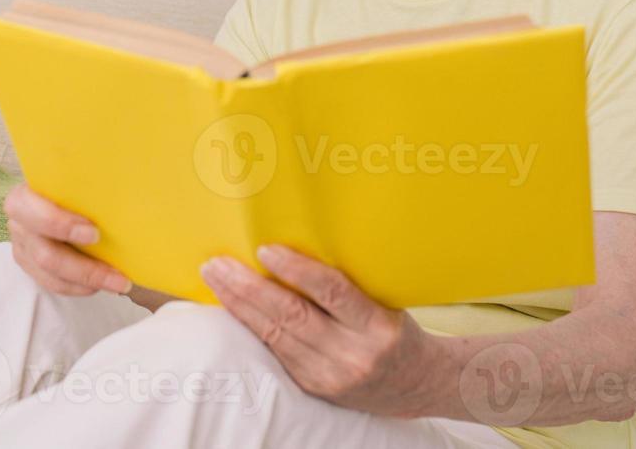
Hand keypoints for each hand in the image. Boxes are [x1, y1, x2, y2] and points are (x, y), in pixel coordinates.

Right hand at [3, 183, 131, 296]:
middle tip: (117, 274)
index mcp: (26, 193)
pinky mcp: (29, 264)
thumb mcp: (81, 177)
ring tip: (119, 283)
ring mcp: (23, 246)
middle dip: (83, 267)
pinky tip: (101, 284)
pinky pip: (52, 283)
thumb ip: (94, 180)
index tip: (95, 233)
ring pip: (49, 274)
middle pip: (44, 254)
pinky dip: (79, 287)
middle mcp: (19, 221)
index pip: (30, 208)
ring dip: (87, 281)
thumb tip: (134, 177)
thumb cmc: (78, 182)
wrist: (68, 193)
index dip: (60, 223)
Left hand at [200, 245, 439, 417]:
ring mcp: (331, 377)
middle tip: (218, 264)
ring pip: (276, 337)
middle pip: (292, 317)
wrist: (419, 383)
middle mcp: (353, 355)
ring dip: (240, 306)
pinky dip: (251, 327)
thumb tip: (294, 247)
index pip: (332, 292)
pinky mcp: (314, 388)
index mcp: (378, 326)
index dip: (297, 270)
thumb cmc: (397, 329)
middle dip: (249, 289)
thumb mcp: (385, 301)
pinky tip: (233, 307)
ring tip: (216, 279)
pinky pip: (275, 353)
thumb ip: (347, 284)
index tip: (266, 250)